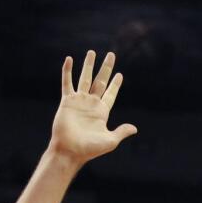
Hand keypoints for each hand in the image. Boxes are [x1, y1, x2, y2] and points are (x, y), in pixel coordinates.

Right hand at [49, 50, 137, 165]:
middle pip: (100, 81)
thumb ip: (121, 132)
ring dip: (88, 65)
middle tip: (111, 55)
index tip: (120, 74)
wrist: (70, 150)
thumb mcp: (110, 140)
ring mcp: (79, 101)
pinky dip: (67, 71)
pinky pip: (67, 83)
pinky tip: (69, 59)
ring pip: (85, 78)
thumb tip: (134, 128)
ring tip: (92, 52)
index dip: (115, 84)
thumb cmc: (90, 148)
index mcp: (102, 111)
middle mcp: (91, 103)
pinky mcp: (67, 101)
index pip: (110, 93)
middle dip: (106, 68)